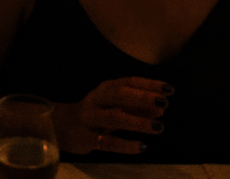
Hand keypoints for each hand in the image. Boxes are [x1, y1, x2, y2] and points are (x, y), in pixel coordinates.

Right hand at [52, 77, 169, 154]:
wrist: (61, 126)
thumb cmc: (95, 113)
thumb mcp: (114, 106)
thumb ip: (136, 107)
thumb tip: (160, 109)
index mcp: (105, 88)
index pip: (129, 82)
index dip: (149, 84)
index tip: (169, 89)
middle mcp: (97, 99)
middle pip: (120, 94)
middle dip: (142, 98)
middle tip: (164, 104)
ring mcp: (89, 118)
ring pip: (114, 117)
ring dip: (137, 121)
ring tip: (158, 127)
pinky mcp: (85, 137)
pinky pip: (107, 141)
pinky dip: (125, 145)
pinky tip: (141, 146)